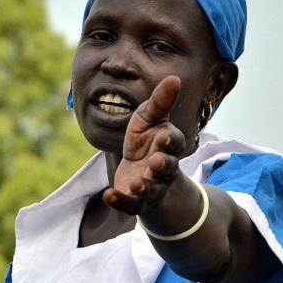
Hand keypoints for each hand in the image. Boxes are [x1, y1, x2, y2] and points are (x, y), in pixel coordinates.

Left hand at [103, 75, 188, 215]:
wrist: (144, 172)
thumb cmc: (148, 141)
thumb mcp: (150, 119)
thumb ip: (160, 102)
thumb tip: (174, 77)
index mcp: (168, 146)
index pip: (173, 143)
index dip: (170, 140)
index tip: (164, 135)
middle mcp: (162, 168)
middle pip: (166, 168)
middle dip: (162, 165)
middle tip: (155, 162)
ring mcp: (150, 186)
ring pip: (151, 189)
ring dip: (144, 187)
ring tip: (135, 183)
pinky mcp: (136, 201)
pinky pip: (131, 205)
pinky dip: (121, 201)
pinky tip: (108, 196)